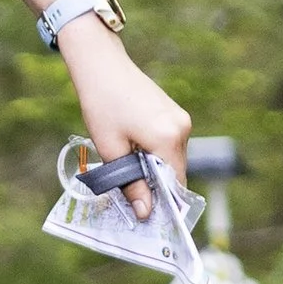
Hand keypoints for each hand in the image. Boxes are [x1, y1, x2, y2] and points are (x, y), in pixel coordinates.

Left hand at [58, 20, 189, 213]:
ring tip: (126, 169)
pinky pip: (170, 144)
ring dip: (154, 170)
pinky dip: (155, 154)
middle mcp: (181, 128)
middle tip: (132, 198)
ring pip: (172, 159)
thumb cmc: (101, 104)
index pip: (175, 184)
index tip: (148, 218)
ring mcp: (180, 118)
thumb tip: (145, 212)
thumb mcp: (111, 149)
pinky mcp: (174, 113)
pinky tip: (133, 152)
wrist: (101, 64)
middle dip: (156, 187)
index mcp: (167, 138)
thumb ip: (130, 183)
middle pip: (175, 172)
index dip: (163, 204)